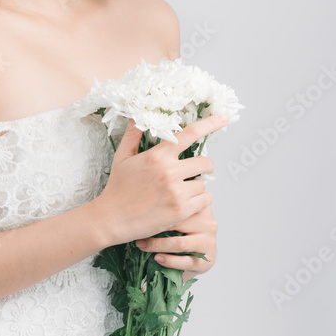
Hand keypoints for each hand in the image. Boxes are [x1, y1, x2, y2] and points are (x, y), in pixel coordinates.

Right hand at [93, 112, 226, 247]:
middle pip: (205, 162)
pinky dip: (200, 201)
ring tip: (181, 191)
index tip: (224, 118)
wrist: (110, 219)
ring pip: (204, 183)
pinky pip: (205, 200)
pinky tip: (186, 203)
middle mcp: (169, 172)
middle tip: (195, 171)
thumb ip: (133, 134)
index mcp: (157, 156)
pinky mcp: (181, 211)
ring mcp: (176, 192)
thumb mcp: (122, 157)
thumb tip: (137, 116)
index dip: (209, 124)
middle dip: (205, 165)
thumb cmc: (117, 187)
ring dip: (197, 186)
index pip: (189, 134)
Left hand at [135, 204, 217, 276]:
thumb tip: (139, 198)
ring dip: (157, 245)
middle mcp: (208, 222)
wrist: (193, 256)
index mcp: (200, 205)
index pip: (178, 204)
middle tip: (138, 231)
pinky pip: (185, 261)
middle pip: (178, 223)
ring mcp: (209, 241)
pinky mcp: (208, 260)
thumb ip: (165, 205)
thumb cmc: (179, 232)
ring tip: (142, 246)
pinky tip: (157, 258)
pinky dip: (169, 261)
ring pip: (180, 243)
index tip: (140, 212)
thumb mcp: (175, 215)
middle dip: (154, 227)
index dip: (157, 208)